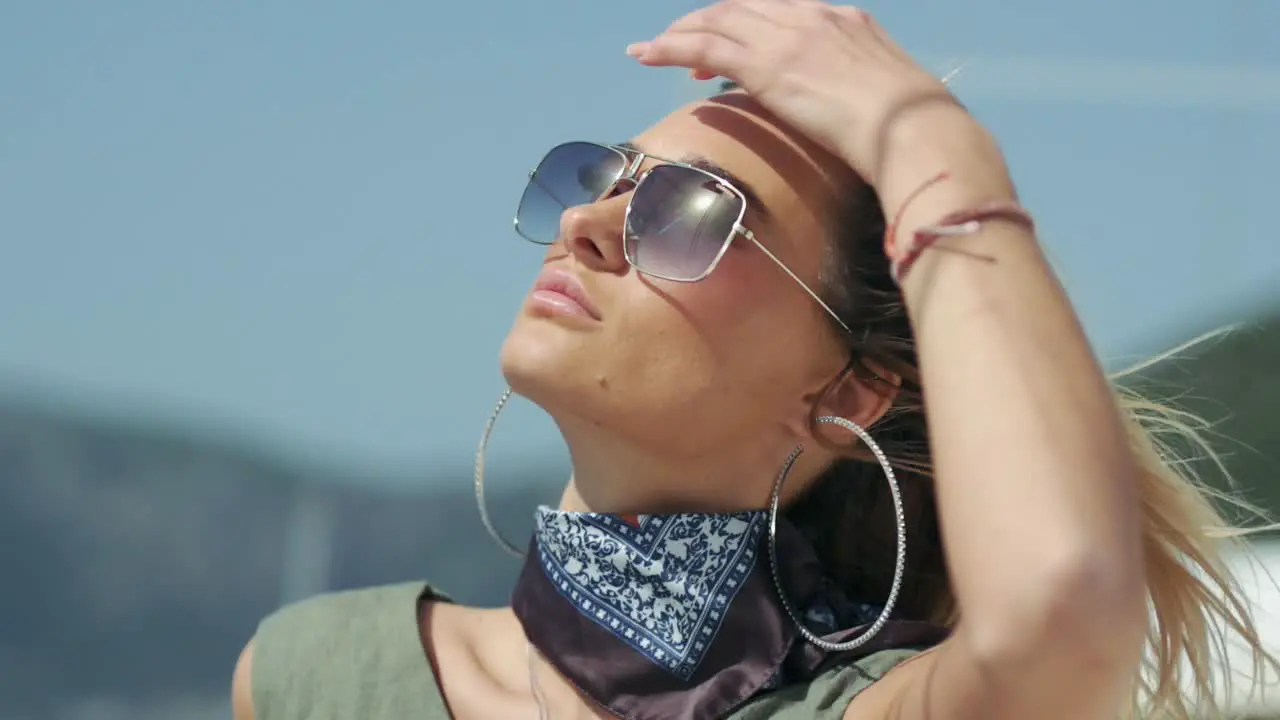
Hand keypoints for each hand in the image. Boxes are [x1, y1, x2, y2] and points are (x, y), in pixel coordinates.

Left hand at [626, 0, 971, 188]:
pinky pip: (704, 46)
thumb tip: (843, 109)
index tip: (729, 45)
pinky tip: (646, 54)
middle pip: (741, 7)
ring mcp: (787, 37)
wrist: (910, 128)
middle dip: (706, 23)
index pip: (778, 8)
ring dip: (680, 33)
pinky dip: (669, 47)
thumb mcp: (883, 89)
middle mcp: (811, 17)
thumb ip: (854, 86)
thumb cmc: (908, 125)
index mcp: (843, 19)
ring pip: (717, 21)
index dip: (745, 22)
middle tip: (681, 44)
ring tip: (653, 48)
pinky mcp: (767, 65)